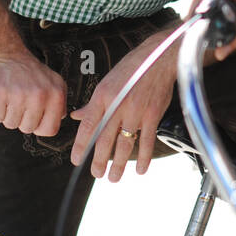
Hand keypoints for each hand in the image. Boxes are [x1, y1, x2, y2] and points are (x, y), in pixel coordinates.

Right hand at [0, 53, 66, 136]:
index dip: (40, 127)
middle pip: (28, 128)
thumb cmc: (31, 73)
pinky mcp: (0, 92)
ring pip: (11, 124)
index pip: (50, 130)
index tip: (35, 119)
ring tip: (12, 99)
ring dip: (8, 115)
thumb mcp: (55, 85)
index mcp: (56, 94)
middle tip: (21, 104)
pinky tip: (2, 98)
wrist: (9, 55)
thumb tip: (58, 119)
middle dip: (22, 120)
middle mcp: (39, 94)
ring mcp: (19, 93)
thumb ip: (60, 105)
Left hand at [69, 30, 176, 181]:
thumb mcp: (107, 82)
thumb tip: (77, 116)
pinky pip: (146, 141)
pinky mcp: (152, 114)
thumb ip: (93, 103)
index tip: (76, 160)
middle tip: (96, 174)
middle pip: (105, 139)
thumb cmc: (132, 69)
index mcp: (103, 96)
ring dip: (119, 164)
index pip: (88, 126)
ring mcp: (136, 111)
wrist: (158, 58)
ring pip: (125, 144)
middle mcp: (117, 105)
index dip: (81, 145)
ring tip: (114, 177)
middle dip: (99, 161)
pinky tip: (140, 170)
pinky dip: (144, 157)